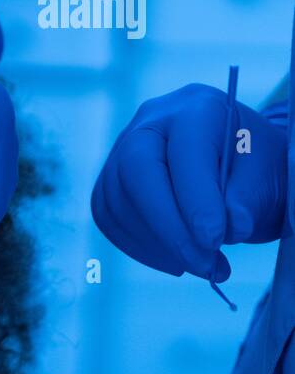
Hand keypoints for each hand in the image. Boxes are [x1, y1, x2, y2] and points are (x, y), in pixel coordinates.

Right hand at [91, 84, 286, 280]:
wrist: (236, 166)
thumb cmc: (256, 167)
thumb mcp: (266, 177)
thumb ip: (247, 199)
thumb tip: (230, 228)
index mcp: (197, 108)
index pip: (184, 152)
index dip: (195, 200)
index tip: (214, 241)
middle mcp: (151, 121)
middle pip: (137, 171)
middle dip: (166, 225)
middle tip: (200, 262)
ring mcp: (123, 147)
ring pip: (116, 198)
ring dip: (154, 243)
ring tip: (199, 266)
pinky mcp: (110, 178)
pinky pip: (108, 215)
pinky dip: (136, 245)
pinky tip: (171, 260)